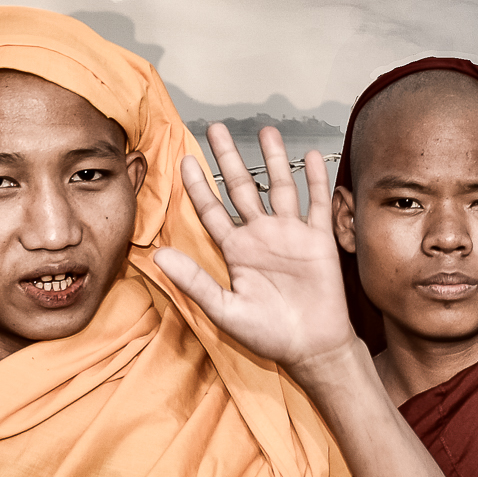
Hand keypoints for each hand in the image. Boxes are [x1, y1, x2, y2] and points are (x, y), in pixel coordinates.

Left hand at [153, 125, 353, 374]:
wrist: (312, 347)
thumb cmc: (269, 334)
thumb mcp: (224, 310)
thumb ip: (194, 281)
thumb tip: (158, 256)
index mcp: (236, 251)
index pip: (212, 210)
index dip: (197, 186)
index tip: (184, 159)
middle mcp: (261, 236)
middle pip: (242, 188)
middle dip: (228, 159)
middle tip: (216, 129)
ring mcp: (291, 235)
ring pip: (280, 187)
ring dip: (273, 159)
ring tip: (265, 130)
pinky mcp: (318, 240)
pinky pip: (317, 203)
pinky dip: (316, 180)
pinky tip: (310, 156)